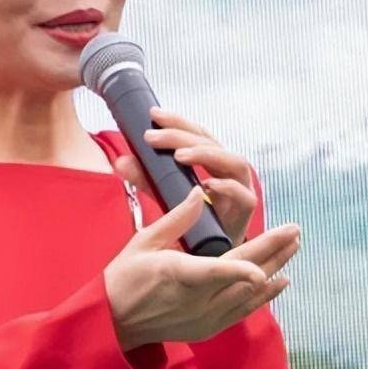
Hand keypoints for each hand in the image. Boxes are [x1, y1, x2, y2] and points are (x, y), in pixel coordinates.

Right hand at [104, 185, 300, 351]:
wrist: (114, 323)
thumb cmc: (124, 278)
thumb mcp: (143, 242)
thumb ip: (176, 219)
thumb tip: (199, 193)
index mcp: (175, 275)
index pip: (213, 273)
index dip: (240, 270)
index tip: (263, 267)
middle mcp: (194, 301)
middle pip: (242, 278)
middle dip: (271, 252)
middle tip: (294, 231)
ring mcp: (204, 318)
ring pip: (249, 295)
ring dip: (273, 269)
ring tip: (293, 247)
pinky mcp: (208, 328)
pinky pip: (243, 312)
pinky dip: (263, 296)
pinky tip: (279, 280)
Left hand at [112, 106, 255, 246]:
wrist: (207, 255)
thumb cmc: (191, 220)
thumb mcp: (164, 195)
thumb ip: (146, 178)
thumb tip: (121, 161)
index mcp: (213, 162)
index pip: (198, 133)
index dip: (178, 121)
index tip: (153, 114)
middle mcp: (230, 172)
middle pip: (212, 143)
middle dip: (182, 136)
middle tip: (152, 137)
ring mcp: (242, 190)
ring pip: (235, 162)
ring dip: (207, 155)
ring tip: (179, 156)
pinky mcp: (246, 214)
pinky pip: (244, 196)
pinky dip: (227, 188)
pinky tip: (206, 186)